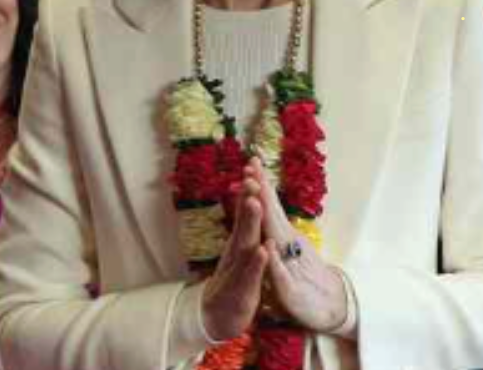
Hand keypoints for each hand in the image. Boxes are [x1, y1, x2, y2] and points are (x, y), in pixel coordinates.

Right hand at [200, 176, 269, 340]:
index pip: (247, 211)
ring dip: (250, 224)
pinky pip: (251, 274)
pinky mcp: (244, 290)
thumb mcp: (241, 249)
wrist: (220, 317)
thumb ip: (244, 224)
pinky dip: (257, 262)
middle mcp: (238, 251)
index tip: (253, 165)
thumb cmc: (236, 280)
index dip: (250, 189)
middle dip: (248, 199)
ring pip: (245, 244)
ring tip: (254, 203)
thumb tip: (248, 196)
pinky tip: (262, 249)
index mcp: (241, 241)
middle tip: (251, 177)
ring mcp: (239, 270)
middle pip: (244, 222)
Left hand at [249, 157, 347, 331]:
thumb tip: (269, 210)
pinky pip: (280, 273)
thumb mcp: (289, 253)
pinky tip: (267, 247)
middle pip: (273, 215)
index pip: (270, 208)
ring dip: (267, 217)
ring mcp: (291, 265)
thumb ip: (279, 232)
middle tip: (252, 166)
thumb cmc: (307, 280)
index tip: (251, 163)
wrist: (331, 307)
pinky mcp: (290, 290)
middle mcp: (289, 246)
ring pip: (278, 239)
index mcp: (285, 238)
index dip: (260, 187)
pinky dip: (274, 260)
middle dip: (262, 191)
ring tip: (257, 195)